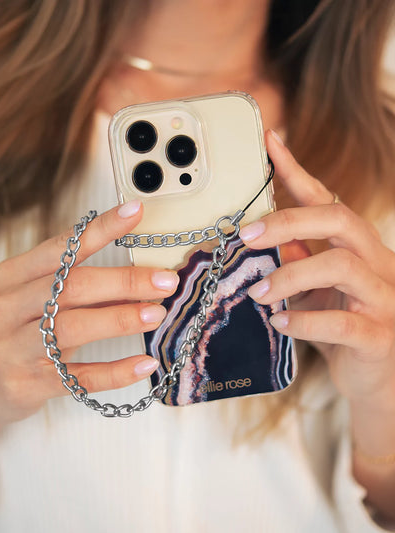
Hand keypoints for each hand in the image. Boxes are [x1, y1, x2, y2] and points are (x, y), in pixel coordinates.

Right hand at [0, 201, 178, 428]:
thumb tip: (135, 280)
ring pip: (73, 327)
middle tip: (165, 280)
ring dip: (120, 318)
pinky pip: (79, 378)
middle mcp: (10, 308)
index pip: (60, 248)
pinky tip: (145, 364)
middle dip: (124, 281)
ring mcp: (17, 348)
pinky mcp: (29, 384)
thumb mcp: (31, 300)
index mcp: (12, 278)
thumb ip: (75, 290)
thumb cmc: (11, 330)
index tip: (135, 213)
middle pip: (73, 287)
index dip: (99, 229)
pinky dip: (116, 371)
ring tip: (157, 313)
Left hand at [240, 131, 394, 413]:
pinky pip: (342, 322)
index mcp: (360, 250)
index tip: (270, 143)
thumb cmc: (344, 332)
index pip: (328, 200)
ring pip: (341, 265)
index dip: (298, 171)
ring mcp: (384, 299)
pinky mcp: (380, 336)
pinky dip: (303, 320)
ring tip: (257, 292)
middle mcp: (378, 265)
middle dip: (288, 221)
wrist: (380, 382)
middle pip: (340, 220)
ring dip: (290, 275)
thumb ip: (300, 263)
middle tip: (246, 237)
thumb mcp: (318, 292)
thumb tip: (265, 237)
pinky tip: (279, 322)